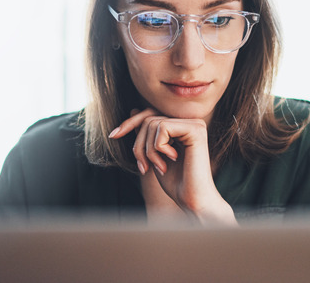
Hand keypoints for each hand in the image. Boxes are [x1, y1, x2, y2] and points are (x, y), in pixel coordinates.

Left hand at [109, 108, 236, 224]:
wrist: (192, 200)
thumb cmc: (176, 182)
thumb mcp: (154, 155)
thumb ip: (148, 134)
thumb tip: (134, 110)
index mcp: (182, 126)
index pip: (150, 114)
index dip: (130, 123)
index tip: (113, 135)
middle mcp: (190, 122)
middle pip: (148, 119)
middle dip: (139, 145)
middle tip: (144, 167)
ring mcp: (194, 124)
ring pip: (153, 123)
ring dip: (148, 150)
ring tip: (159, 166)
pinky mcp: (196, 130)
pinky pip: (163, 127)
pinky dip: (158, 147)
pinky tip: (172, 159)